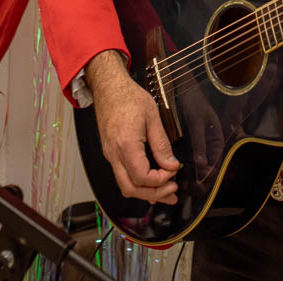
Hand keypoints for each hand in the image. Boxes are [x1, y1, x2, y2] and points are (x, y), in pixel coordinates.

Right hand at [85, 50, 181, 203]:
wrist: (109, 88)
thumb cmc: (128, 97)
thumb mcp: (153, 117)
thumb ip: (162, 144)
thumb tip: (171, 165)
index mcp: (126, 144)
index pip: (142, 177)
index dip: (160, 180)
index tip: (173, 171)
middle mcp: (114, 154)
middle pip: (131, 188)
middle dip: (154, 194)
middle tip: (172, 192)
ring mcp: (110, 155)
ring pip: (125, 186)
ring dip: (146, 193)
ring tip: (165, 193)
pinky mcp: (110, 153)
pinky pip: (122, 176)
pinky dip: (137, 184)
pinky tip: (150, 184)